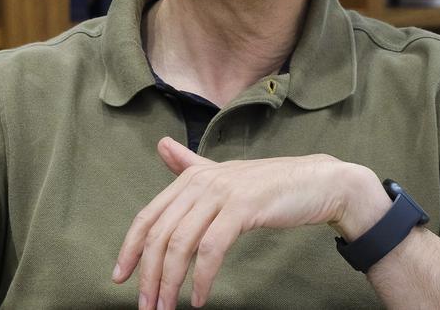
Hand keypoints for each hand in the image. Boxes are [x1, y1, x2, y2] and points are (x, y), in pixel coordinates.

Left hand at [112, 137, 385, 308]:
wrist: (319, 183)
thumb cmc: (270, 186)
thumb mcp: (225, 175)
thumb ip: (191, 166)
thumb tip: (162, 145)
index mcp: (191, 177)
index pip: (148, 217)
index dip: (130, 249)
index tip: (120, 278)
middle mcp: (200, 181)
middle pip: (159, 235)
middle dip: (148, 275)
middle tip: (147, 305)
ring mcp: (221, 193)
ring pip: (181, 244)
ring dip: (170, 282)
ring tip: (168, 307)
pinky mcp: (243, 208)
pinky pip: (211, 249)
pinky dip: (202, 278)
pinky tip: (199, 298)